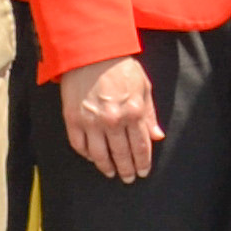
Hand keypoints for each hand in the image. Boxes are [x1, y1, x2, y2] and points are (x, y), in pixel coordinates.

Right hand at [61, 54, 162, 182]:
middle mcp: (113, 120)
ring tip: (111, 173)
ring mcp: (92, 121)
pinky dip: (86, 155)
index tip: (143, 171)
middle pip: (122, 154)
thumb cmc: (119, 66)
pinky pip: (79, 145)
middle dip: (127, 169)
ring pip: (100, 155)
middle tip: (129, 178)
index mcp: (133, 112)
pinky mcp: (73, 119)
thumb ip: (150, 114)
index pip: (140, 146)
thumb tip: (157, 136)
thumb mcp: (143, 86)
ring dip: (107, 167)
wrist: (91, 52)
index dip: (143, 162)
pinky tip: (92, 158)